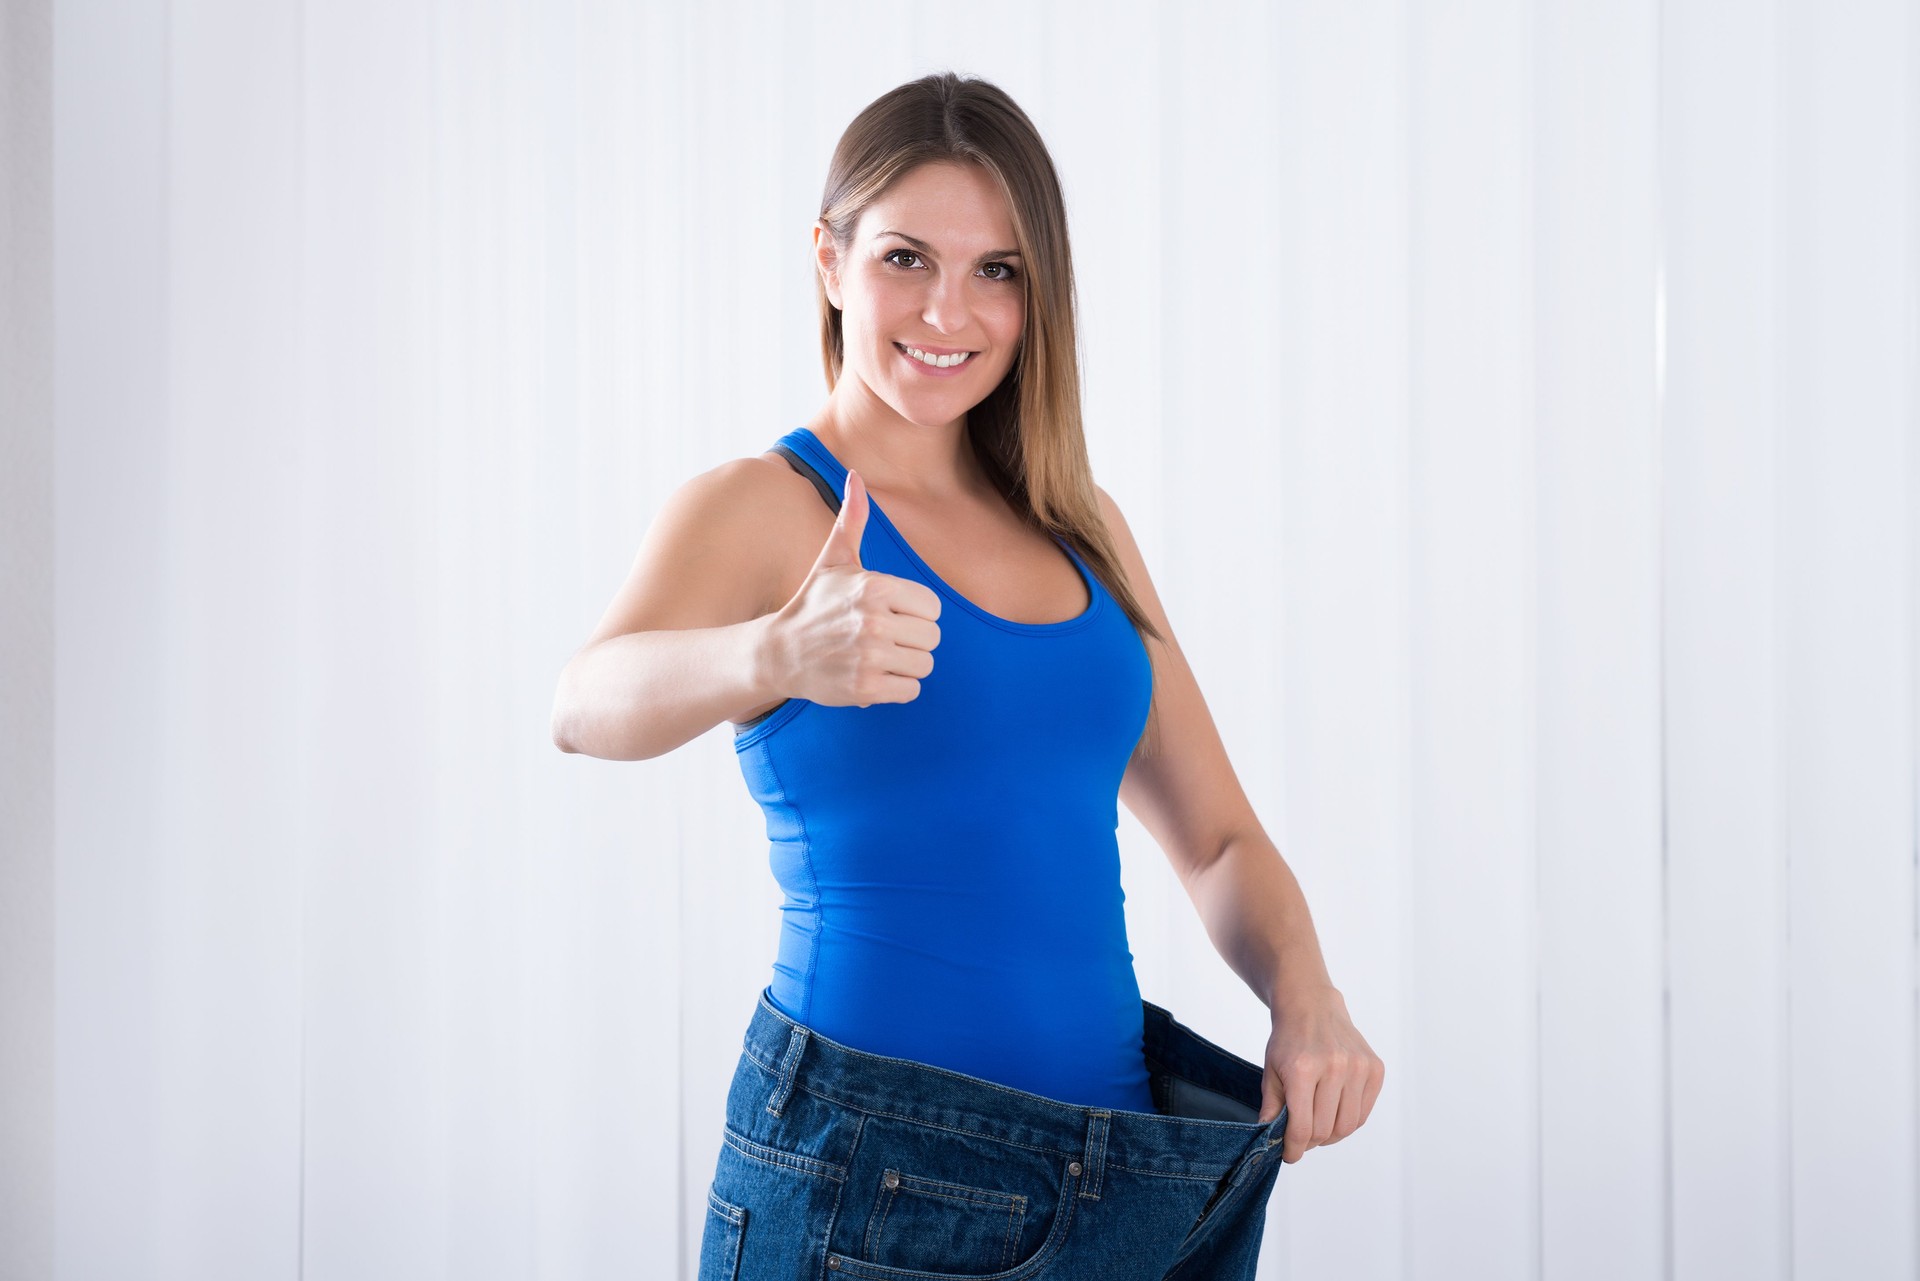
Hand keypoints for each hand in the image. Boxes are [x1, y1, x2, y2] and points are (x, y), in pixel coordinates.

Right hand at [768, 467, 942, 708]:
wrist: (778, 652)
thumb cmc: (813, 603)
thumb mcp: (833, 559)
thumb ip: (853, 519)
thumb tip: (855, 475)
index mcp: (875, 587)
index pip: (933, 607)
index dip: (915, 613)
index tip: (890, 614)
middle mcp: (874, 622)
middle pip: (932, 638)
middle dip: (912, 641)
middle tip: (881, 638)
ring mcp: (869, 657)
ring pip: (924, 666)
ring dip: (905, 666)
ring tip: (877, 656)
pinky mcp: (865, 689)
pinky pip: (911, 691)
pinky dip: (896, 688)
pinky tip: (872, 675)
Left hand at [1258, 985, 1383, 1163]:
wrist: (1312, 1006)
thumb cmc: (1288, 1040)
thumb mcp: (1270, 1071)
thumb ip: (1271, 1107)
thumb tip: (1269, 1139)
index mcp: (1303, 1069)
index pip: (1302, 1127)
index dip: (1294, 1148)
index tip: (1290, 1155)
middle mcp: (1335, 1067)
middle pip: (1326, 1130)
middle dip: (1310, 1142)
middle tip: (1301, 1139)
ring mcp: (1358, 1067)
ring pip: (1347, 1126)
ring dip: (1331, 1136)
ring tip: (1318, 1127)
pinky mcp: (1375, 1069)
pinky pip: (1363, 1113)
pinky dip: (1348, 1122)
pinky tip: (1334, 1113)